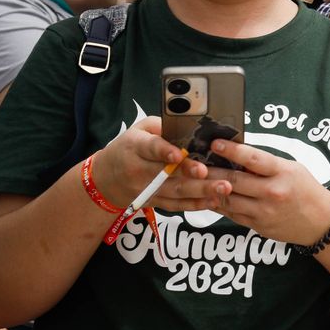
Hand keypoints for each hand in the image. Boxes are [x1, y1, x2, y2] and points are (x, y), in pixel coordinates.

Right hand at [91, 116, 214, 212]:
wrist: (106, 179)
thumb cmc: (129, 147)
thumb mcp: (139, 129)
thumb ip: (162, 126)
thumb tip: (190, 124)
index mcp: (135, 146)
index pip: (150, 148)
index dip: (164, 151)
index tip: (179, 154)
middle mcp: (139, 170)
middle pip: (167, 174)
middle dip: (191, 174)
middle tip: (212, 173)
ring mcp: (146, 189)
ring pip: (175, 192)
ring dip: (200, 192)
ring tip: (223, 188)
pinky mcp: (154, 202)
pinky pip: (176, 205)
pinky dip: (195, 205)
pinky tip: (214, 201)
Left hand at [198, 139, 329, 244]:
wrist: (320, 221)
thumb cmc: (304, 189)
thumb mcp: (291, 168)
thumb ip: (265, 163)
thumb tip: (234, 155)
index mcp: (282, 172)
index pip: (253, 158)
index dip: (231, 150)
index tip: (215, 143)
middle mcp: (272, 192)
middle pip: (233, 180)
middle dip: (210, 171)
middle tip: (193, 162)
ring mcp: (263, 211)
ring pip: (227, 198)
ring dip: (208, 189)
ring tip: (195, 179)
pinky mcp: (257, 226)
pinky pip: (231, 213)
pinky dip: (217, 203)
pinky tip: (207, 195)